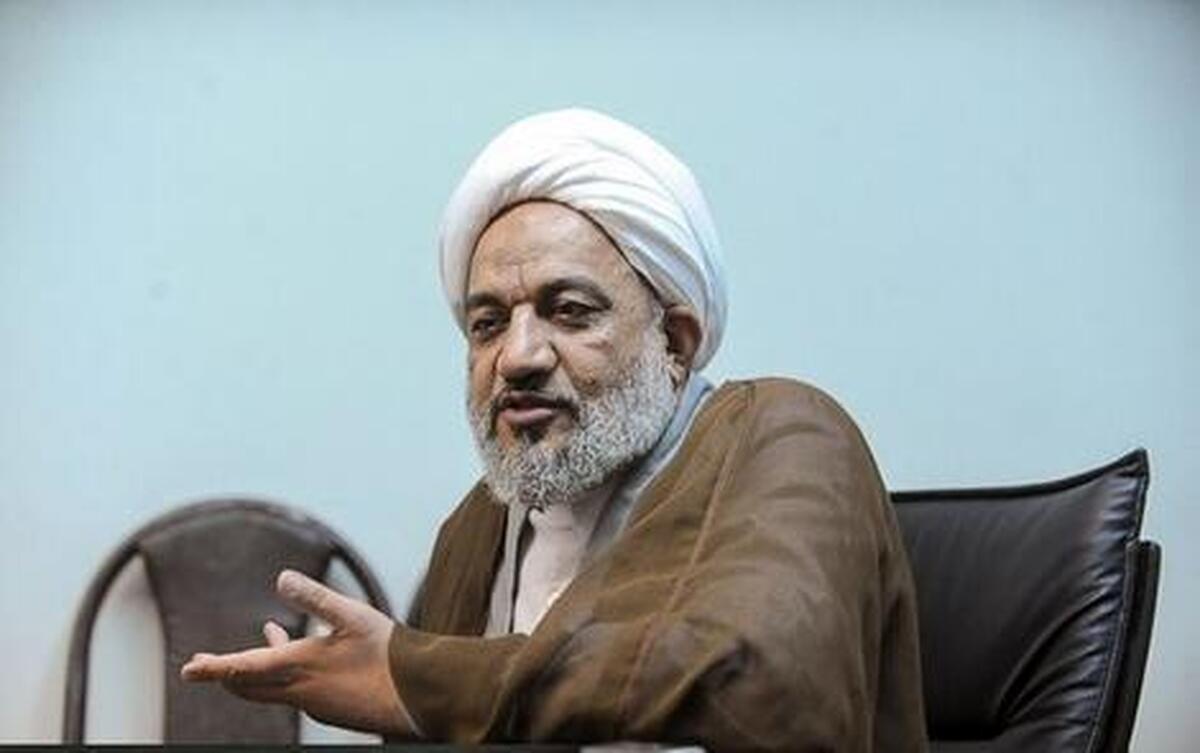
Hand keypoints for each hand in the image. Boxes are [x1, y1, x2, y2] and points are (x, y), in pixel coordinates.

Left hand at [180, 569, 412, 736]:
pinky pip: (294, 692)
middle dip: (224, 673)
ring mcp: (314, 704)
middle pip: (248, 687)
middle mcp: (299, 691)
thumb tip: (282, 578)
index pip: (243, 668)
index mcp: (300, 666)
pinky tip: (304, 653)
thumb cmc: (388, 654)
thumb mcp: (352, 614)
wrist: (418, 694)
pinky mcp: (330, 710)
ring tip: (261, 641)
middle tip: (203, 666)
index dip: (213, 668)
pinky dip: (285, 673)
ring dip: (256, 670)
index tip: (189, 670)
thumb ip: (315, 597)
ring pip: (270, 690)